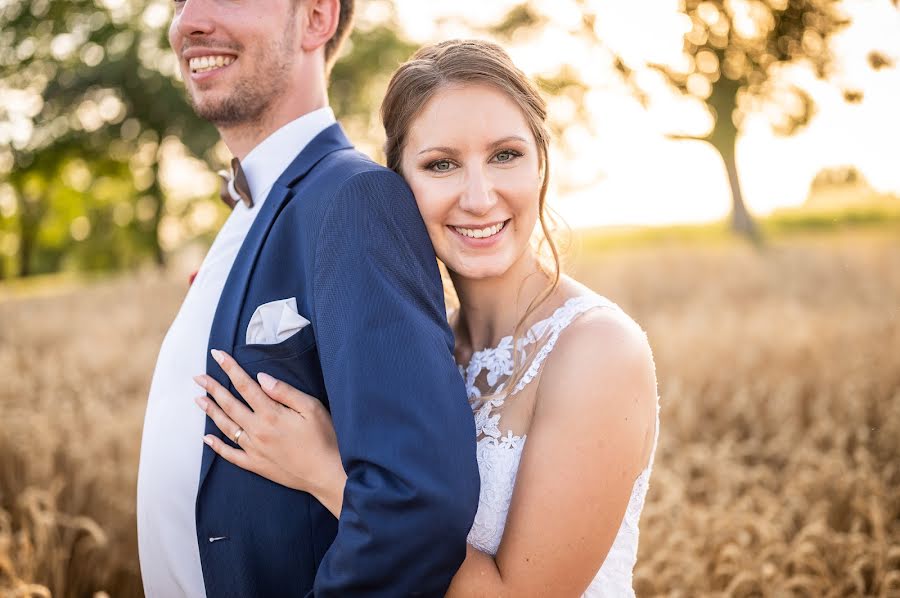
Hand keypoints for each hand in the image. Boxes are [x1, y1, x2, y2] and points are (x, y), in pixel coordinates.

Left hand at [193, 349, 346, 516]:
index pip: (245, 386)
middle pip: (229, 404)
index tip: (217, 355)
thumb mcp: (312, 408)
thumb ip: (285, 392)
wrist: (327, 474)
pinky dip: (217, 446)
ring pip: (226, 427)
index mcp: (271, 414)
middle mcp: (257, 431)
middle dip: (213, 388)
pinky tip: (206, 438)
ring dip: (211, 411)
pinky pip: (230, 455)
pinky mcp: (256, 465)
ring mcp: (254, 449)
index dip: (230, 369)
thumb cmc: (325, 438)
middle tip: (198, 377)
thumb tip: (261, 378)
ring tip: (198, 399)